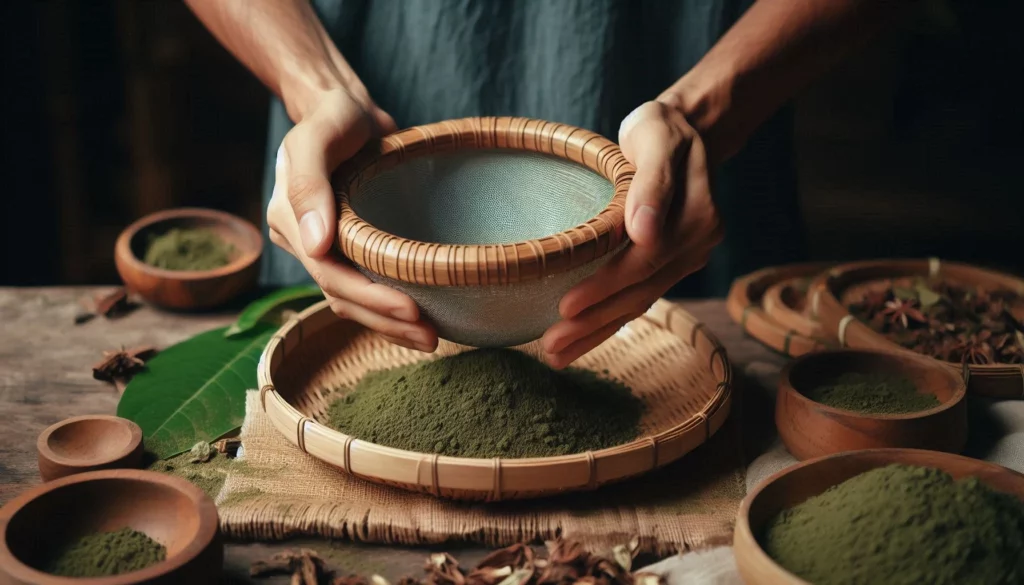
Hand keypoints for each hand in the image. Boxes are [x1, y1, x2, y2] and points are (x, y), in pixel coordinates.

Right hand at [268, 88, 438, 352]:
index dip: (369, 297)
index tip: (412, 310)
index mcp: (290, 218)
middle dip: (384, 320)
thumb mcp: (319, 134)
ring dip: (387, 325)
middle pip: (341, 295)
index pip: (328, 272)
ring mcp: (323, 248)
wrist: (347, 111)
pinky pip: (361, 291)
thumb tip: (315, 245)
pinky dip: (386, 312)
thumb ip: (309, 183)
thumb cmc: (334, 116)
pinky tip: (416, 325)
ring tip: (431, 338)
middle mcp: (302, 240)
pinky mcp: (346, 250)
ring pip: (350, 301)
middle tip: (431, 336)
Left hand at [540, 100, 722, 367]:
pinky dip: (607, 321)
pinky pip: (638, 297)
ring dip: (597, 332)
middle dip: (594, 323)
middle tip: (550, 346)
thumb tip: (644, 232)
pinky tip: (578, 339)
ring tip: (556, 354)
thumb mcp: (655, 138)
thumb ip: (652, 185)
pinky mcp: (669, 266)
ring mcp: (685, 259)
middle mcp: (697, 245)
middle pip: (640, 292)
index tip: (565, 306)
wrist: (683, 132)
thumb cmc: (660, 130)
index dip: (604, 287)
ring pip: (639, 302)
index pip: (643, 262)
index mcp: (697, 218)